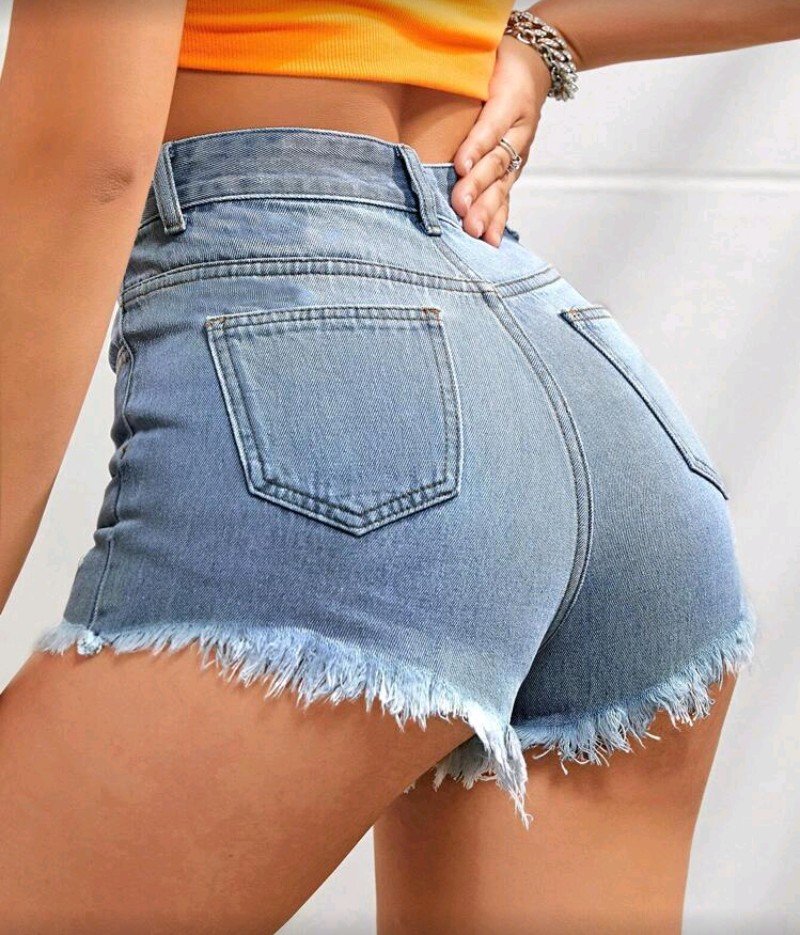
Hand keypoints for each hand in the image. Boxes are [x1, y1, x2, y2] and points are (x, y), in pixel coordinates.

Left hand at [451, 34, 552, 246]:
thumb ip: (464, 82)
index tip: (459, 166)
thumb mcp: (484, 66)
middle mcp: (518, 133)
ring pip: (502, 186)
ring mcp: (517, 156)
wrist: (531, 68)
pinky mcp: (512, 173)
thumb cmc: (497, 67)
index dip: (476, 147)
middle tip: (461, 207)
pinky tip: (490, 242)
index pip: (492, 127)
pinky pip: (506, 199)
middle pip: (496, 163)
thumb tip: (429, 91)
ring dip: (487, 211)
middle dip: (478, 188)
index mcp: (511, 102)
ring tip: (473, 231)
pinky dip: (498, 221)